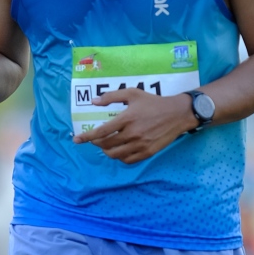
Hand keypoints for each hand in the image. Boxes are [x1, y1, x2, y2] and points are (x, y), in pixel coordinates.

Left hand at [75, 88, 193, 163]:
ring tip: (106, 146)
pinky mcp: (147, 152)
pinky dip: (120, 157)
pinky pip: (128, 160)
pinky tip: (119, 151)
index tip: (76, 140)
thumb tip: (94, 102)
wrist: (177, 114)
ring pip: (115, 155)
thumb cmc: (153, 102)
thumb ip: (112, 97)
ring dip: (107, 151)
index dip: (87, 137)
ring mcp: (140, 145)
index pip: (101, 132)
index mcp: (126, 119)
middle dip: (96, 143)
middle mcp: (132, 134)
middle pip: (106, 145)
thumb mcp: (133, 94)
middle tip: (95, 140)